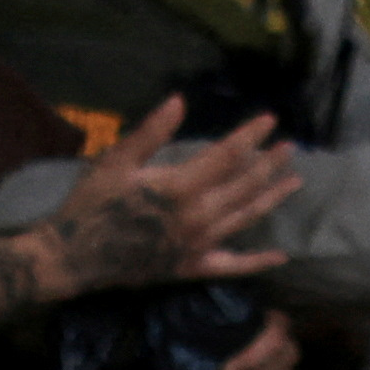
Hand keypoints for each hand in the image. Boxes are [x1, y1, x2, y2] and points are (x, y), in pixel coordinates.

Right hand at [40, 110, 297, 292]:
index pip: (229, 155)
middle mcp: (197, 217)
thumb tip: (179, 101)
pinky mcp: (191, 268)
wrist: (75, 258)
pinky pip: (232, 266)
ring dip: (272, 198)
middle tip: (291, 147)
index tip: (271, 119)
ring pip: (245, 218)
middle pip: (245, 185)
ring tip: (295, 181)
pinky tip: (280, 256)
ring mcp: (198, 245)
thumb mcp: (116, 161)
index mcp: (180, 187)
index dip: (252, 135)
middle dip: (269, 163)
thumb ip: (152, 132)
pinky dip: (257, 262)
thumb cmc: (91, 205)